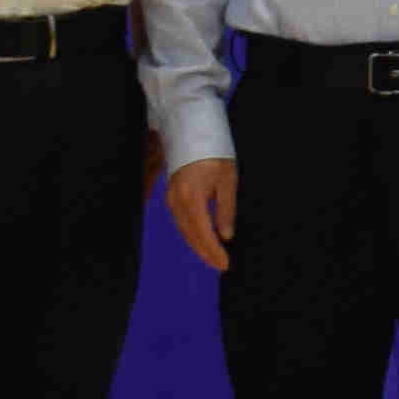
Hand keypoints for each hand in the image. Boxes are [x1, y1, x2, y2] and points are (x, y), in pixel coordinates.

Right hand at [162, 156, 238, 271]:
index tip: (224, 264)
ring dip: (197, 245)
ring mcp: (171, 198)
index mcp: (192, 197)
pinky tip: (200, 240)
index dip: (213, 251)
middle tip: (220, 266)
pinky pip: (180, 221)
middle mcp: (177, 201)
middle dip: (205, 252)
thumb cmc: (215, 154)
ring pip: (183, 229)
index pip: (203, 232)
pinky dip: (190, 233)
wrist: (193, 133)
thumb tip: (226, 236)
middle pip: (190, 235)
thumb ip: (226, 210)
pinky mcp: (171, 195)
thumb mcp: (228, 181)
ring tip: (212, 257)